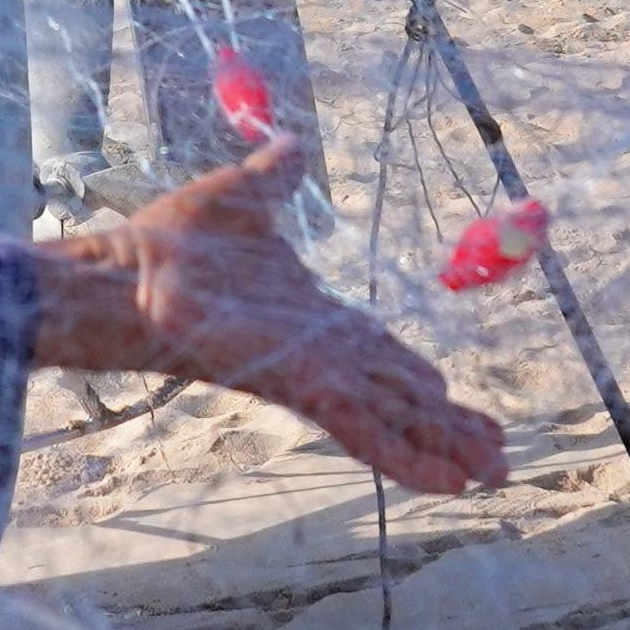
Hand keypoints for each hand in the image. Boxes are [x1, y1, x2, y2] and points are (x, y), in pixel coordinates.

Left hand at [33, 139, 499, 493]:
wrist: (130, 273)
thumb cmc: (174, 243)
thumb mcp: (242, 197)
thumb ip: (274, 179)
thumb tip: (293, 146)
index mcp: (315, 319)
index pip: (381, 356)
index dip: (421, 378)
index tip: (455, 394)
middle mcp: (322, 356)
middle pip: (400, 397)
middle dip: (449, 426)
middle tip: (499, 456)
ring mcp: (314, 377)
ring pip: (395, 420)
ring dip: (443, 448)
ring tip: (493, 478)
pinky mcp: (301, 389)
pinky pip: (364, 430)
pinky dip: (406, 457)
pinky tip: (448, 483)